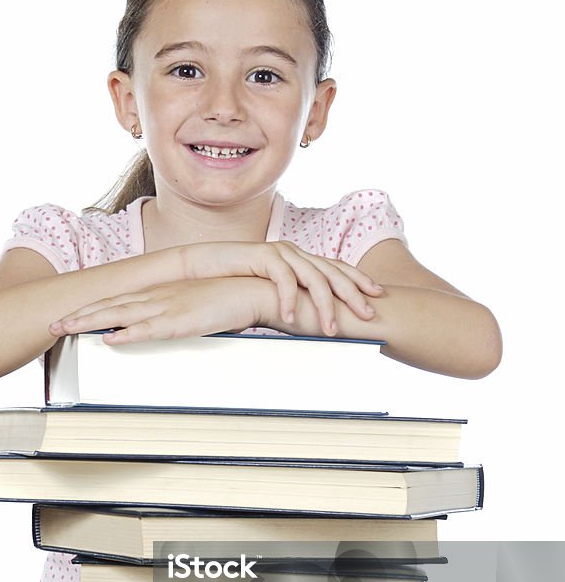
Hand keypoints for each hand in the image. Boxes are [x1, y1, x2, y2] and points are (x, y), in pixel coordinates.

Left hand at [49, 277, 268, 344]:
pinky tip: (110, 337)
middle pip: (109, 306)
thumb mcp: (191, 306)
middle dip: (78, 315)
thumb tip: (154, 327)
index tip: (67, 316)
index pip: (116, 301)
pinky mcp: (182, 320)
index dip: (89, 309)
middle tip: (51, 325)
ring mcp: (167, 307)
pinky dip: (128, 333)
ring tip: (66, 328)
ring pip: (120, 315)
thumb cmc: (224, 299)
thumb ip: (171, 315)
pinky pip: (150, 329)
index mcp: (158, 293)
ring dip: (90, 322)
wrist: (251, 290)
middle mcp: (157, 297)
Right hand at [182, 241, 382, 333]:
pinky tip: (290, 319)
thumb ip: (291, 302)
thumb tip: (309, 324)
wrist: (203, 267)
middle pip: (333, 272)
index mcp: (300, 259)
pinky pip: (283, 279)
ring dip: (324, 306)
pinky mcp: (262, 255)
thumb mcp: (270, 293)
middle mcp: (295, 252)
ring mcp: (280, 252)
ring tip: (330, 330)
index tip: (377, 296)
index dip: (359, 280)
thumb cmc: (236, 283)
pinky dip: (289, 300)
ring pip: (313, 278)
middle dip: (354, 294)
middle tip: (369, 315)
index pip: (337, 268)